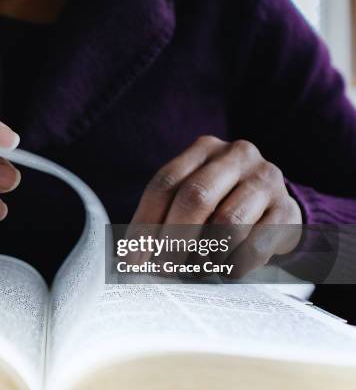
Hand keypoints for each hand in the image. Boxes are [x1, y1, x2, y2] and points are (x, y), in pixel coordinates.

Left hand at [130, 136, 301, 277]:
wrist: (275, 209)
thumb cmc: (219, 206)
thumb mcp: (192, 199)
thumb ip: (163, 218)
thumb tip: (132, 257)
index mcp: (204, 149)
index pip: (165, 183)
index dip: (145, 222)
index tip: (132, 259)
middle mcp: (237, 156)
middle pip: (196, 197)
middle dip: (173, 240)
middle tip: (163, 271)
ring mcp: (267, 180)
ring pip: (228, 223)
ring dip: (205, 256)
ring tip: (194, 272)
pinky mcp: (289, 210)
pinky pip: (256, 245)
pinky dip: (234, 265)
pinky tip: (224, 272)